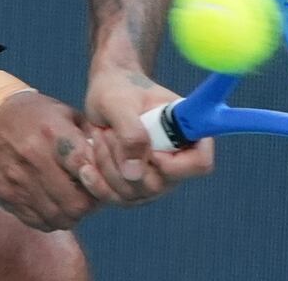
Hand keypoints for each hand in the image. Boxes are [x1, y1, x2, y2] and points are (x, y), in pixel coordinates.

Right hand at [0, 91, 101, 231]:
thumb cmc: (33, 116)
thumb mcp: (62, 112)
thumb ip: (88, 135)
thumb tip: (114, 159)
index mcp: (52, 132)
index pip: (84, 167)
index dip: (98, 179)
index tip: (98, 178)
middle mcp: (33, 156)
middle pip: (75, 203)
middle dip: (88, 204)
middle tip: (88, 196)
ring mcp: (17, 179)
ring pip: (58, 217)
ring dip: (70, 214)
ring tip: (71, 201)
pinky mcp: (6, 194)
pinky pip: (37, 221)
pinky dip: (50, 219)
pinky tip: (52, 203)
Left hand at [82, 65, 214, 204]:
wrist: (104, 95)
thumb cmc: (117, 89)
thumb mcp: (118, 102)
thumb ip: (130, 133)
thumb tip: (134, 174)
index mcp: (187, 132)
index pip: (200, 163)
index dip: (173, 163)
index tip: (148, 147)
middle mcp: (177, 160)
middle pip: (157, 185)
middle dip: (122, 159)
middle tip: (107, 131)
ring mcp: (157, 178)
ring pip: (133, 193)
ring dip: (107, 166)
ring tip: (98, 137)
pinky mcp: (135, 188)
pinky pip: (116, 199)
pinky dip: (97, 182)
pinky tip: (86, 167)